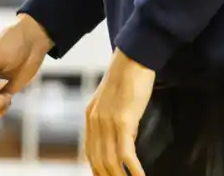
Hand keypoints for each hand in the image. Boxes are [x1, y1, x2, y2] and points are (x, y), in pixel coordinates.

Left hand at [84, 49, 155, 175]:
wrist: (133, 58)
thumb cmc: (128, 78)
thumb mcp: (113, 102)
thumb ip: (113, 121)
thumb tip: (124, 141)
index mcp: (90, 117)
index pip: (90, 153)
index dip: (98, 171)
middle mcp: (95, 121)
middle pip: (99, 162)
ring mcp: (107, 122)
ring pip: (111, 162)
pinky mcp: (123, 121)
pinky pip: (126, 154)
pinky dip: (133, 170)